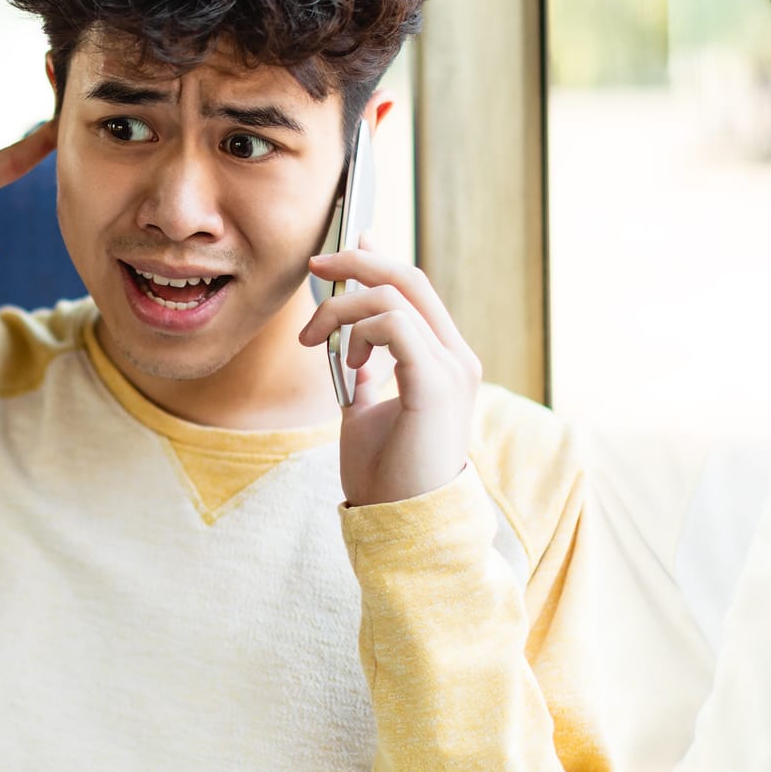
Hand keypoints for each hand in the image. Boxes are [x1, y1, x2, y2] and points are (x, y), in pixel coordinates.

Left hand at [300, 236, 480, 506]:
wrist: (401, 524)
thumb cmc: (386, 475)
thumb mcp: (366, 410)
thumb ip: (364, 370)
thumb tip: (348, 337)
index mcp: (443, 359)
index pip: (414, 288)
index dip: (377, 257)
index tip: (342, 247)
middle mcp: (456, 357)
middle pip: (408, 278)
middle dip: (356, 261)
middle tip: (314, 267)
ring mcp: (452, 369)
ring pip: (393, 297)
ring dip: (343, 309)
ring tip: (318, 343)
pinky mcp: (436, 384)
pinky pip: (395, 325)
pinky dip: (360, 329)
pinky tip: (348, 360)